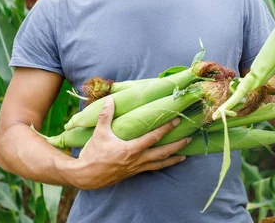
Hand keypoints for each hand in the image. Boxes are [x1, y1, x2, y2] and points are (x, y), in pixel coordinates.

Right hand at [69, 97, 188, 189]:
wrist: (85, 176)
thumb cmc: (93, 154)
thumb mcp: (99, 133)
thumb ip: (106, 116)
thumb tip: (110, 100)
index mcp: (130, 149)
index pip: (153, 137)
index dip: (166, 128)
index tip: (176, 120)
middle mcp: (137, 160)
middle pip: (162, 153)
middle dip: (177, 145)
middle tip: (189, 138)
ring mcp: (136, 168)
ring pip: (160, 164)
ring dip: (173, 159)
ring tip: (185, 155)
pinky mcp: (134, 173)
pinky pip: (152, 169)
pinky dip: (162, 166)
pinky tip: (168, 163)